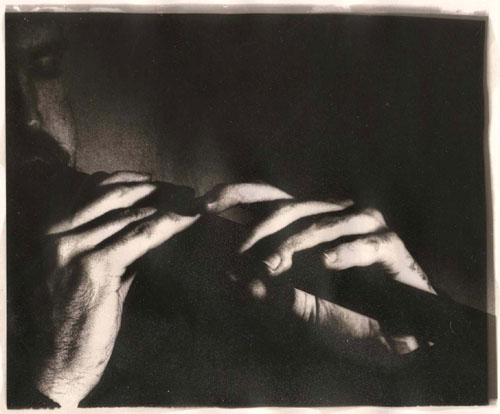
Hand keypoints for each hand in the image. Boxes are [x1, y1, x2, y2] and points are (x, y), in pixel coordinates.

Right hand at [36, 171, 198, 406]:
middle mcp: (57, 232)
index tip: (158, 180)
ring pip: (132, 213)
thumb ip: (114, 239)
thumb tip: (151, 218)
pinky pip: (142, 235)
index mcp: (53, 228)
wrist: (65, 359)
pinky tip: (190, 218)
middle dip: (155, 188)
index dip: (131, 179)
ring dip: (169, 204)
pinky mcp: (93, 266)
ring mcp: (72, 248)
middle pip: (115, 193)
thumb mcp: (95, 266)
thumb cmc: (85, 313)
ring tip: (193, 201)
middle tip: (185, 190)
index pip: (95, 186)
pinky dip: (171, 223)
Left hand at [200, 182, 435, 359]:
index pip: (269, 200)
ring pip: (322, 224)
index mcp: (309, 226)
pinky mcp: (390, 246)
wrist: (396, 340)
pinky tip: (326, 263)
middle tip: (238, 255)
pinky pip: (366, 244)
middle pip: (290, 208)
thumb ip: (271, 290)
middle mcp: (333, 218)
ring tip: (273, 267)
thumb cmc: (345, 317)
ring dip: (294, 245)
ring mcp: (363, 229)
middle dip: (260, 230)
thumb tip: (235, 277)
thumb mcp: (298, 305)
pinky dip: (345, 252)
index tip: (203, 204)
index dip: (237, 195)